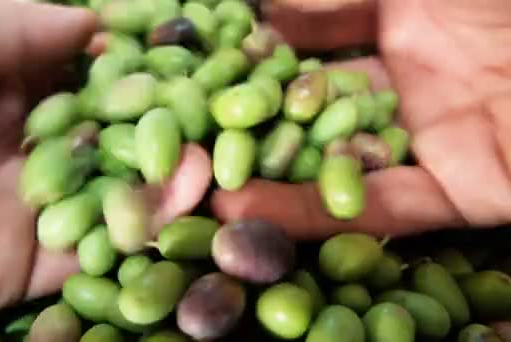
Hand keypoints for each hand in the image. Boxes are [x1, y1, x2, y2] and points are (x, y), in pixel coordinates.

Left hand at [0, 0, 210, 339]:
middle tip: (217, 108)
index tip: (184, 48)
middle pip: (99, 127)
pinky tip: (183, 210)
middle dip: (156, 119)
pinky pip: (88, 251)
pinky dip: (137, 233)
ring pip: (104, 189)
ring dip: (159, 178)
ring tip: (212, 164)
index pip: (75, 62)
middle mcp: (8, 137)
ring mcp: (16, 204)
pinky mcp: (13, 267)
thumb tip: (89, 25)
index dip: (128, 55)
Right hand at [212, 0, 510, 238]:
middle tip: (188, 138)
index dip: (258, 62)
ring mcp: (428, 142)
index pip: (311, 50)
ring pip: (337, 166)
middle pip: (316, 114)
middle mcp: (407, 87)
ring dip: (268, 177)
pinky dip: (310, 213)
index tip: (203, 76)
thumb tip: (258, 12)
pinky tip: (242, 210)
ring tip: (196, 183)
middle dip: (254, 126)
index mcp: (399, 26)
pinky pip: (378, 207)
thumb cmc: (497, 3)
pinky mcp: (458, 192)